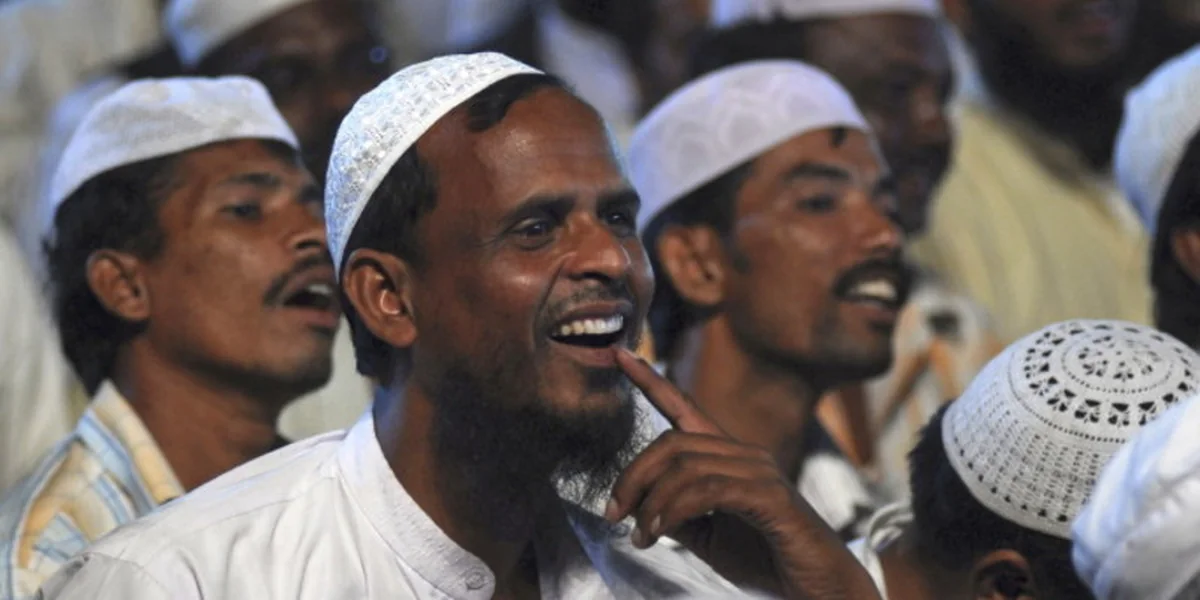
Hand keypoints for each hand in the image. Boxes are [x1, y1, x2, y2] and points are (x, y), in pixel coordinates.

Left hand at [607, 348, 881, 599]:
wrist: (818, 590)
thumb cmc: (767, 561)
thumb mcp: (708, 537)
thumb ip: (676, 514)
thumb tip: (636, 504)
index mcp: (729, 458)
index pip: (685, 408)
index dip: (651, 381)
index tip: (620, 355)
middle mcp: (746, 455)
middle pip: (673, 441)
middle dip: (633, 476)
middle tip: (613, 514)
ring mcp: (760, 473)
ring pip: (685, 465)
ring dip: (651, 502)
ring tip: (640, 536)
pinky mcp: (770, 497)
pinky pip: (708, 491)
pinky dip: (673, 511)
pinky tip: (659, 533)